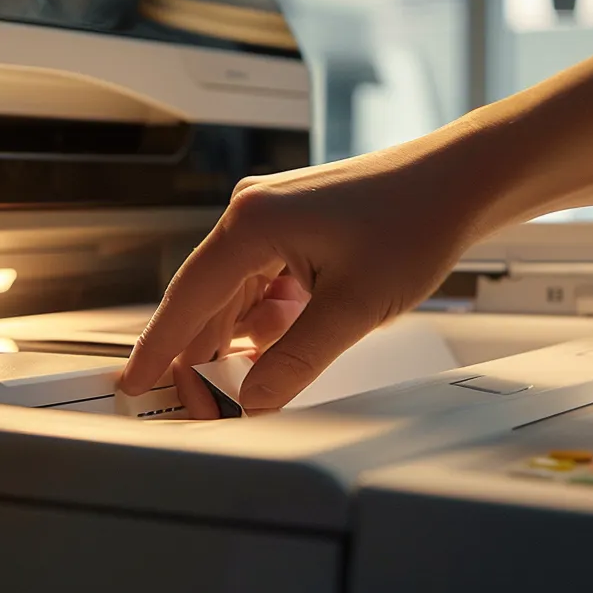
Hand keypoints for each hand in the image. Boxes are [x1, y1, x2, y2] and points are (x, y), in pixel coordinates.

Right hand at [120, 129, 502, 415]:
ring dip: (242, 344)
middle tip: (211, 410)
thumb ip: (296, 361)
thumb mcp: (353, 308)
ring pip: (235, 298)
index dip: (158, 348)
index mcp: (252, 224)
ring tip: (252, 387)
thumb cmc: (414, 221)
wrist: (458, 183)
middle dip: (206, 359)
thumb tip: (253, 400)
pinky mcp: (293, 229)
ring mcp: (272, 220)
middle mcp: (252, 214)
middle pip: (206, 303)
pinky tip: (287, 346)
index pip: (186, 298)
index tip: (134, 382)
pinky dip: (268, 322)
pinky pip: (262, 286)